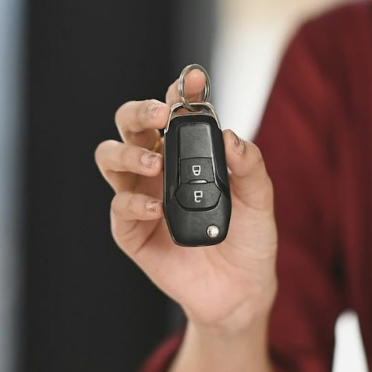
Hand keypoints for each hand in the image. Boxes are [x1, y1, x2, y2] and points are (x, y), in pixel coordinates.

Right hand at [94, 69, 277, 333]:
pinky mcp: (132, 233)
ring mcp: (141, 198)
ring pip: (110, 157)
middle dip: (140, 111)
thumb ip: (250, 166)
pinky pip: (119, 209)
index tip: (192, 79)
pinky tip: (156, 208)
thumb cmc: (249, 242)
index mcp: (187, 155)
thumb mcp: (260, 201)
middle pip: (130, 125)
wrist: (241, 292)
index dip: (179, 92)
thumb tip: (230, 135)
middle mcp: (157, 170)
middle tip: (161, 114)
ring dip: (127, 152)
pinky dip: (134, 203)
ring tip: (153, 162)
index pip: (174, 113)